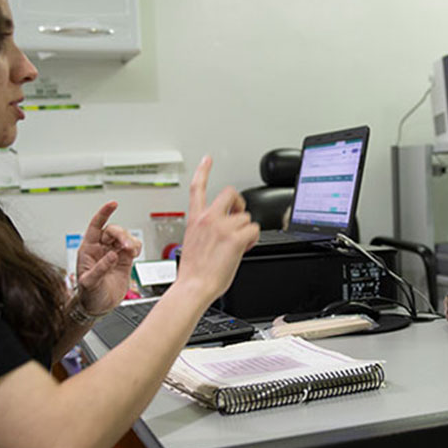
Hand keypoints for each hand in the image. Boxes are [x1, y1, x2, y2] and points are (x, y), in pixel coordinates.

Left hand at [76, 201, 142, 314]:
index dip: (104, 214)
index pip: (96, 226)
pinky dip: (136, 246)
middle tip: (126, 247)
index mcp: (88, 250)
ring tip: (131, 252)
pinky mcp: (124, 259)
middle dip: (121, 235)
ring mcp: (113, 253)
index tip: (113, 204)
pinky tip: (134, 253)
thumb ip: (99, 269)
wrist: (98, 307)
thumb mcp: (89, 283)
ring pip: (124, 237)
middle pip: (113, 230)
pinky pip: (133, 246)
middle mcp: (101, 248)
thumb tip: (112, 255)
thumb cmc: (89, 295)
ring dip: (130, 241)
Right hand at [175, 156, 259, 303]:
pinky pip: (254, 230)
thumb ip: (206, 231)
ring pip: (246, 217)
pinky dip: (253, 240)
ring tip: (238, 245)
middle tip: (239, 215)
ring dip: (246, 230)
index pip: (197, 189)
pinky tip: (244, 248)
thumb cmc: (193, 273)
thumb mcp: (192, 244)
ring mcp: (222, 227)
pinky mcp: (235, 238)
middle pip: (230, 193)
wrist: (194, 287)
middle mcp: (208, 219)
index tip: (208, 160)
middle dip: (239, 202)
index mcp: (195, 220)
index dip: (203, 171)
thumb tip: (222, 233)